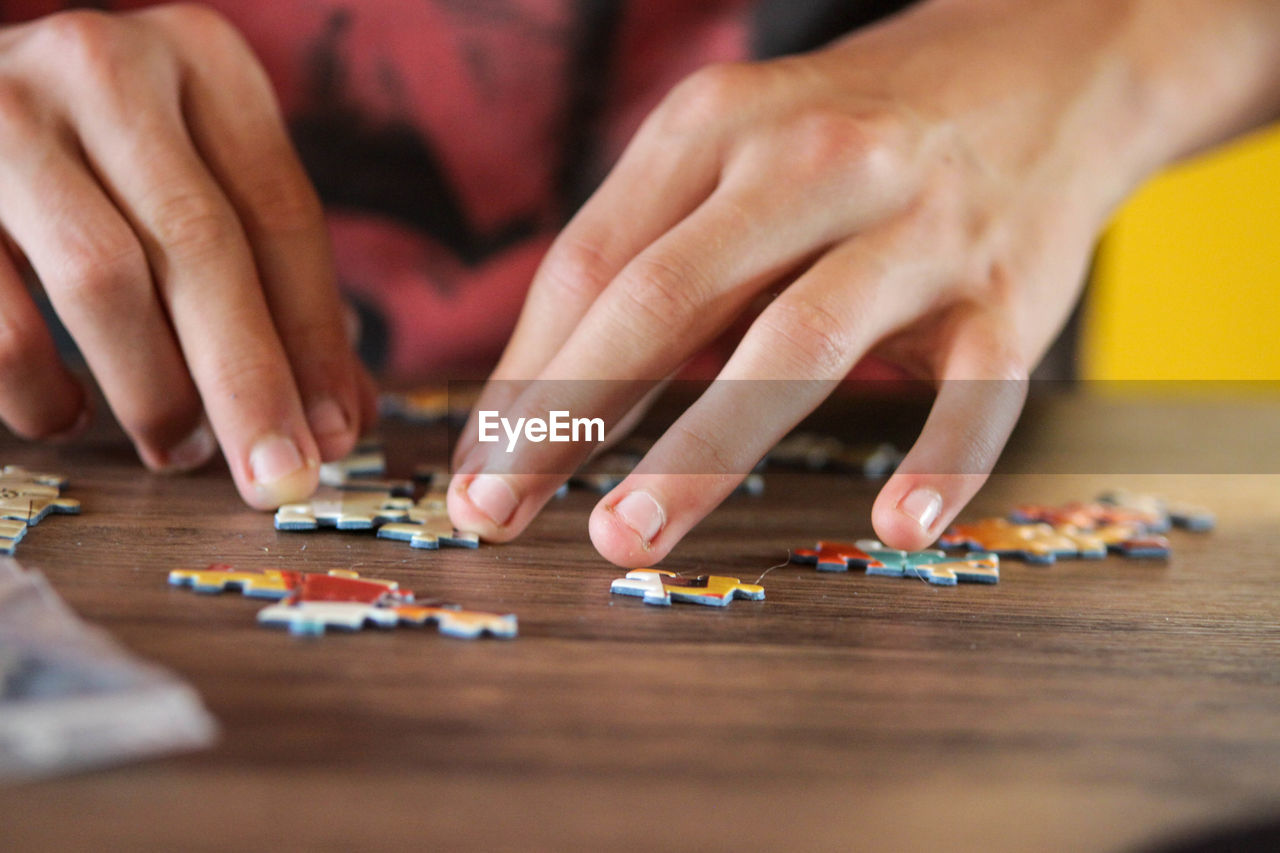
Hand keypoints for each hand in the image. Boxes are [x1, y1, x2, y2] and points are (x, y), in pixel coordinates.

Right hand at [0, 5, 373, 506]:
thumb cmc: (110, 167)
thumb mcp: (205, 189)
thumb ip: (275, 295)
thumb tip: (339, 426)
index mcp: (203, 60)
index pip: (282, 214)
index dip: (316, 338)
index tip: (335, 435)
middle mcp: (105, 65)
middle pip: (200, 245)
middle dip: (249, 380)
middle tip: (278, 477)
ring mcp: (4, 112)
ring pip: (101, 278)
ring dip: (154, 390)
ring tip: (181, 449)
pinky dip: (40, 388)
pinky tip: (71, 413)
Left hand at [448, 0, 1279, 564]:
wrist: (1042, 64)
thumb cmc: (851, 134)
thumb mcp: (736, 148)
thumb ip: (650, 251)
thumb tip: (542, 391)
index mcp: (720, 125)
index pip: (593, 261)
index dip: (524, 372)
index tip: (478, 465)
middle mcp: (813, 164)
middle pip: (667, 296)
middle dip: (568, 414)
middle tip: (496, 510)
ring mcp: (918, 227)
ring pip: (796, 343)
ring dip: (700, 450)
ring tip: (625, 536)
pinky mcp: (1014, 289)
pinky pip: (978, 388)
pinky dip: (940, 459)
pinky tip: (896, 526)